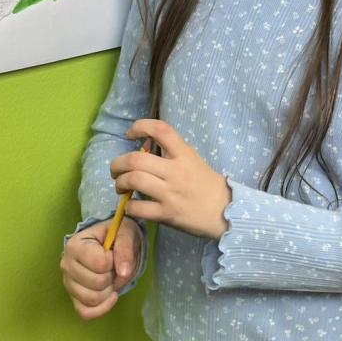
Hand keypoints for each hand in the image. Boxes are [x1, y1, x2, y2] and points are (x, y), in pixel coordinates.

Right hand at [61, 218, 141, 320]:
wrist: (110, 244)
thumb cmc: (115, 237)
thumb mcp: (125, 233)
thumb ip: (125, 248)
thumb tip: (123, 272)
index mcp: (75, 245)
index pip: (100, 263)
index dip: (113, 261)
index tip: (112, 254)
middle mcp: (66, 264)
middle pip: (96, 283)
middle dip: (111, 277)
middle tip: (112, 268)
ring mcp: (68, 283)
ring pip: (91, 299)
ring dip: (108, 292)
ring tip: (109, 279)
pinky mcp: (73, 298)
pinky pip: (86, 313)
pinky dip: (102, 309)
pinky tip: (110, 297)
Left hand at [111, 119, 230, 239]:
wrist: (225, 211)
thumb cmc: (206, 184)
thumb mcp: (192, 160)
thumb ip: (170, 153)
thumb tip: (141, 148)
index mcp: (183, 154)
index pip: (160, 130)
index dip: (140, 126)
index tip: (130, 134)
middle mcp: (175, 172)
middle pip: (135, 160)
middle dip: (117, 164)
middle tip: (116, 170)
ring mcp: (170, 194)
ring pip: (133, 180)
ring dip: (120, 183)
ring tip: (121, 187)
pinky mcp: (166, 214)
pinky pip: (138, 208)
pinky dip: (129, 207)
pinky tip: (131, 206)